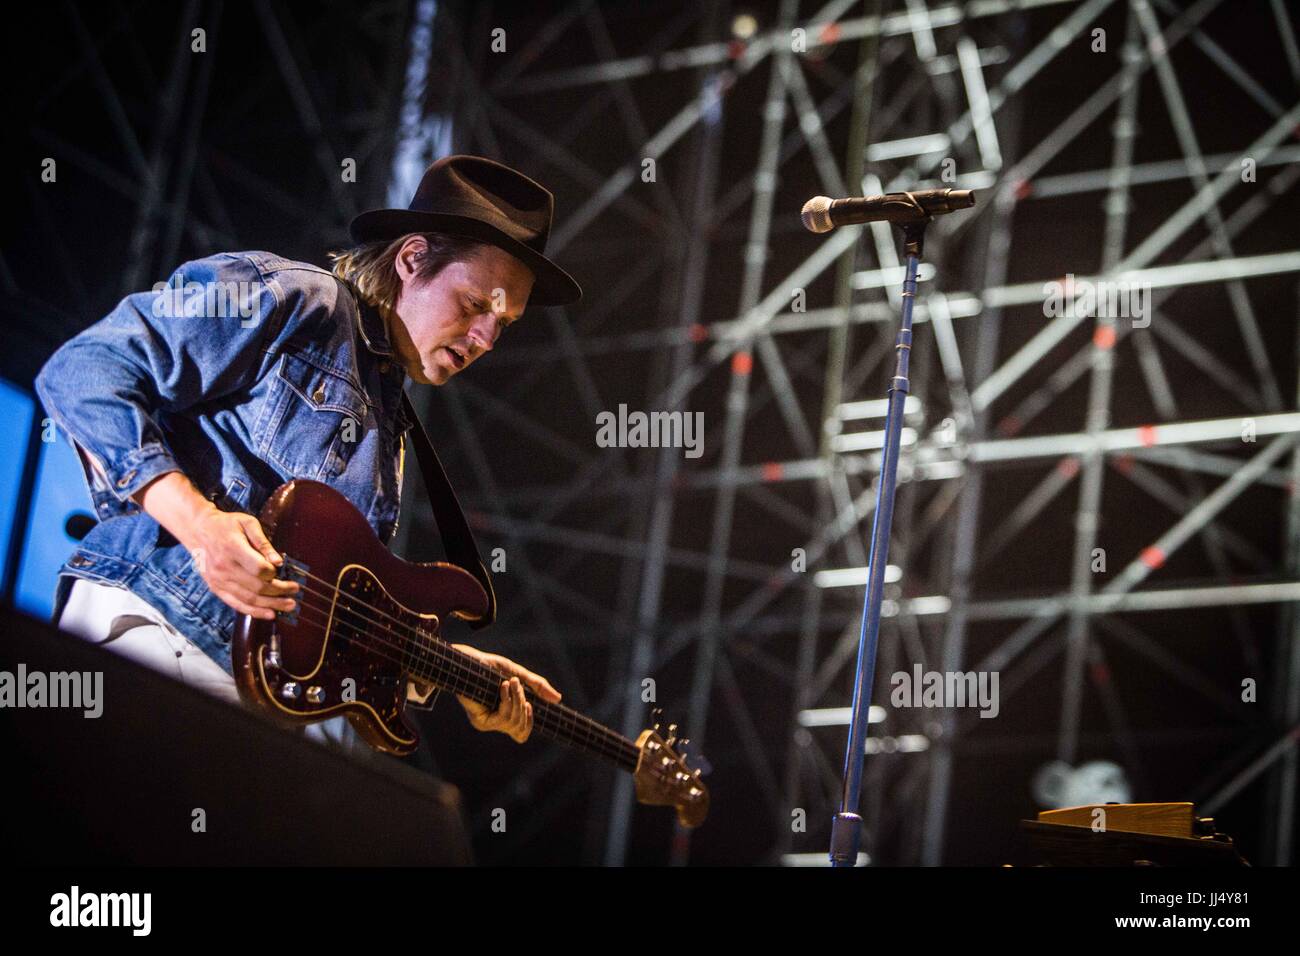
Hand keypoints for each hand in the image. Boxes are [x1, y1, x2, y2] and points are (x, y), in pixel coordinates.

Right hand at [180, 503, 298, 620]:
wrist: (199, 530)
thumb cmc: (227, 525)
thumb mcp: (247, 523)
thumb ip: (263, 542)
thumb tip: (279, 562)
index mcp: (232, 548)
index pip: (258, 568)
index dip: (273, 572)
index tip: (280, 570)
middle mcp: (224, 567)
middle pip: (257, 586)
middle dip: (280, 591)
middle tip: (295, 590)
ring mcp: (218, 580)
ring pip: (249, 599)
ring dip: (271, 605)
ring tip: (289, 605)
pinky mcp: (216, 588)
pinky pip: (236, 604)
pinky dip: (254, 612)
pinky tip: (270, 614)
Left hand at [451, 644, 560, 743]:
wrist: (469, 661)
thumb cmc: (490, 667)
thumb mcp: (519, 675)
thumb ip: (537, 687)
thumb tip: (558, 699)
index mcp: (506, 713)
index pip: (522, 733)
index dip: (529, 723)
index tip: (530, 704)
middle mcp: (496, 722)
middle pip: (520, 728)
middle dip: (523, 703)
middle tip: (515, 683)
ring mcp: (488, 723)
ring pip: (513, 723)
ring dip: (516, 700)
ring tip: (508, 682)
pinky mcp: (480, 721)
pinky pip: (502, 719)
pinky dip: (506, 701)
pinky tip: (501, 687)